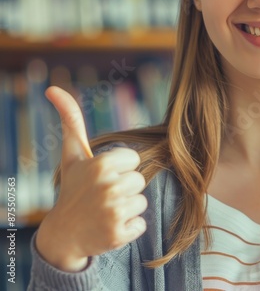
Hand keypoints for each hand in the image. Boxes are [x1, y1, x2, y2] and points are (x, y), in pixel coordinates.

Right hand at [35, 86, 146, 271]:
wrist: (63, 234)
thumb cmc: (73, 188)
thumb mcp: (73, 154)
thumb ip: (71, 120)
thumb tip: (53, 88)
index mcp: (101, 165)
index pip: (134, 160)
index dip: (120, 168)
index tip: (103, 176)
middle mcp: (108, 187)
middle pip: (139, 180)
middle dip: (124, 187)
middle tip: (103, 195)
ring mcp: (113, 213)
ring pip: (141, 201)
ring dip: (127, 207)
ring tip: (106, 210)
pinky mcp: (118, 235)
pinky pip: (140, 224)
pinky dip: (128, 227)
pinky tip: (109, 226)